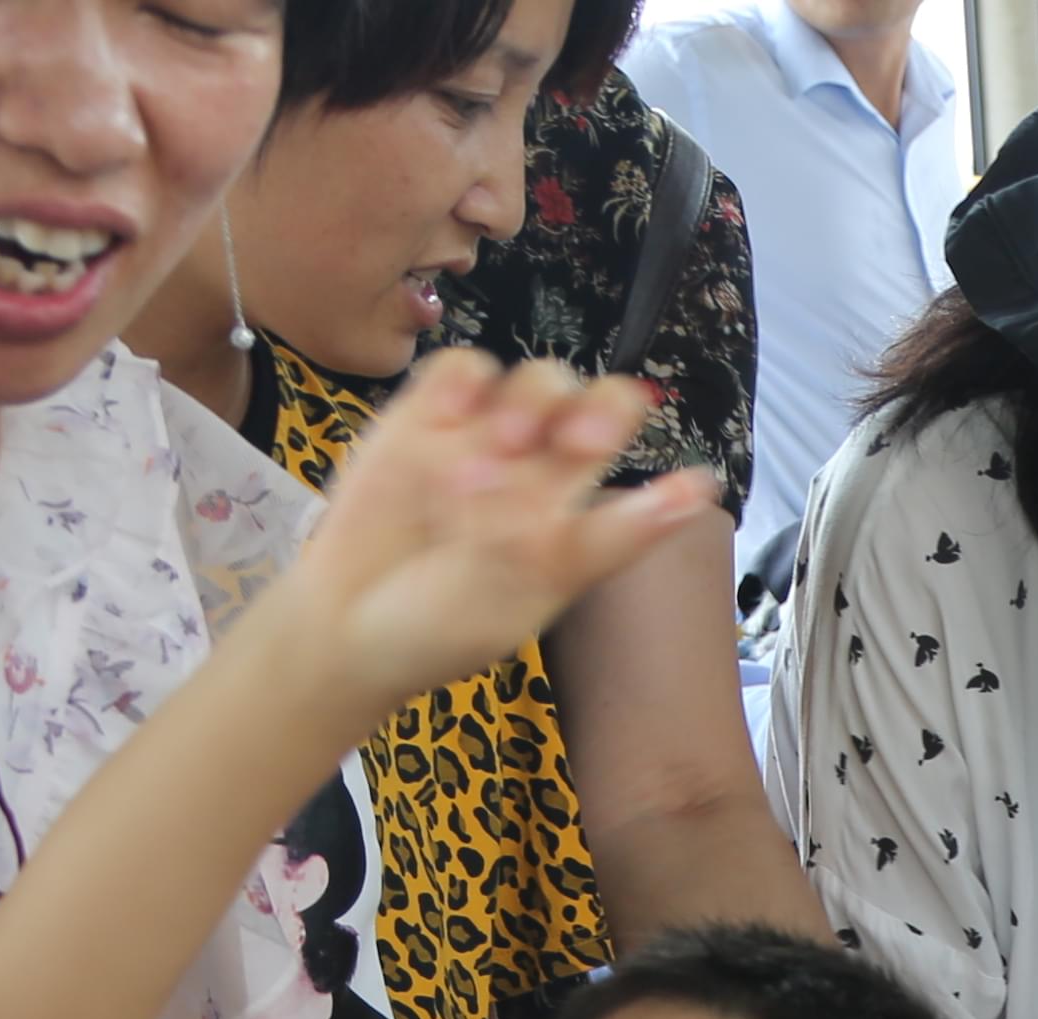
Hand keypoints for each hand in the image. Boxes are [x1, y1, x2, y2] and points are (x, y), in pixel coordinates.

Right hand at [287, 351, 708, 715]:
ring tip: (490, 458)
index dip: (640, 444)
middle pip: (591, 400)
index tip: (663, 472)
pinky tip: (449, 419)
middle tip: (570, 444)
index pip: (628, 459)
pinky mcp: (425, 416)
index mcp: (573, 514)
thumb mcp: (524, 603)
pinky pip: (462, 369)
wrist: (346, 626)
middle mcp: (538, 468)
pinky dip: (465, 382)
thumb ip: (600, 544)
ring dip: (528, 406)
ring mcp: (482, 435)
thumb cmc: (439, 629)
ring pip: (536, 380)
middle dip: (590, 409)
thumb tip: (692, 493)